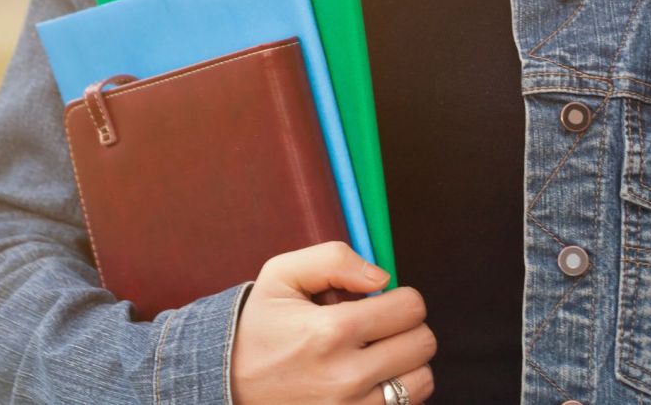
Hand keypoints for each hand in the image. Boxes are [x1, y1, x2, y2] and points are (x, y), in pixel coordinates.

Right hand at [230, 240, 435, 403]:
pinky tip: (373, 381)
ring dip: (407, 364)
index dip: (401, 297)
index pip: (410, 307)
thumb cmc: (261, 324)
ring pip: (421, 382)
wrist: (227, 381)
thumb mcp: (283, 273)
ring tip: (379, 355)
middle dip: (407, 327)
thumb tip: (382, 277)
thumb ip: (335, 259)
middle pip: (423, 344)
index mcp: (331, 331)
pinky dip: (398, 394)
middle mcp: (345, 377)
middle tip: (380, 327)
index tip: (382, 302)